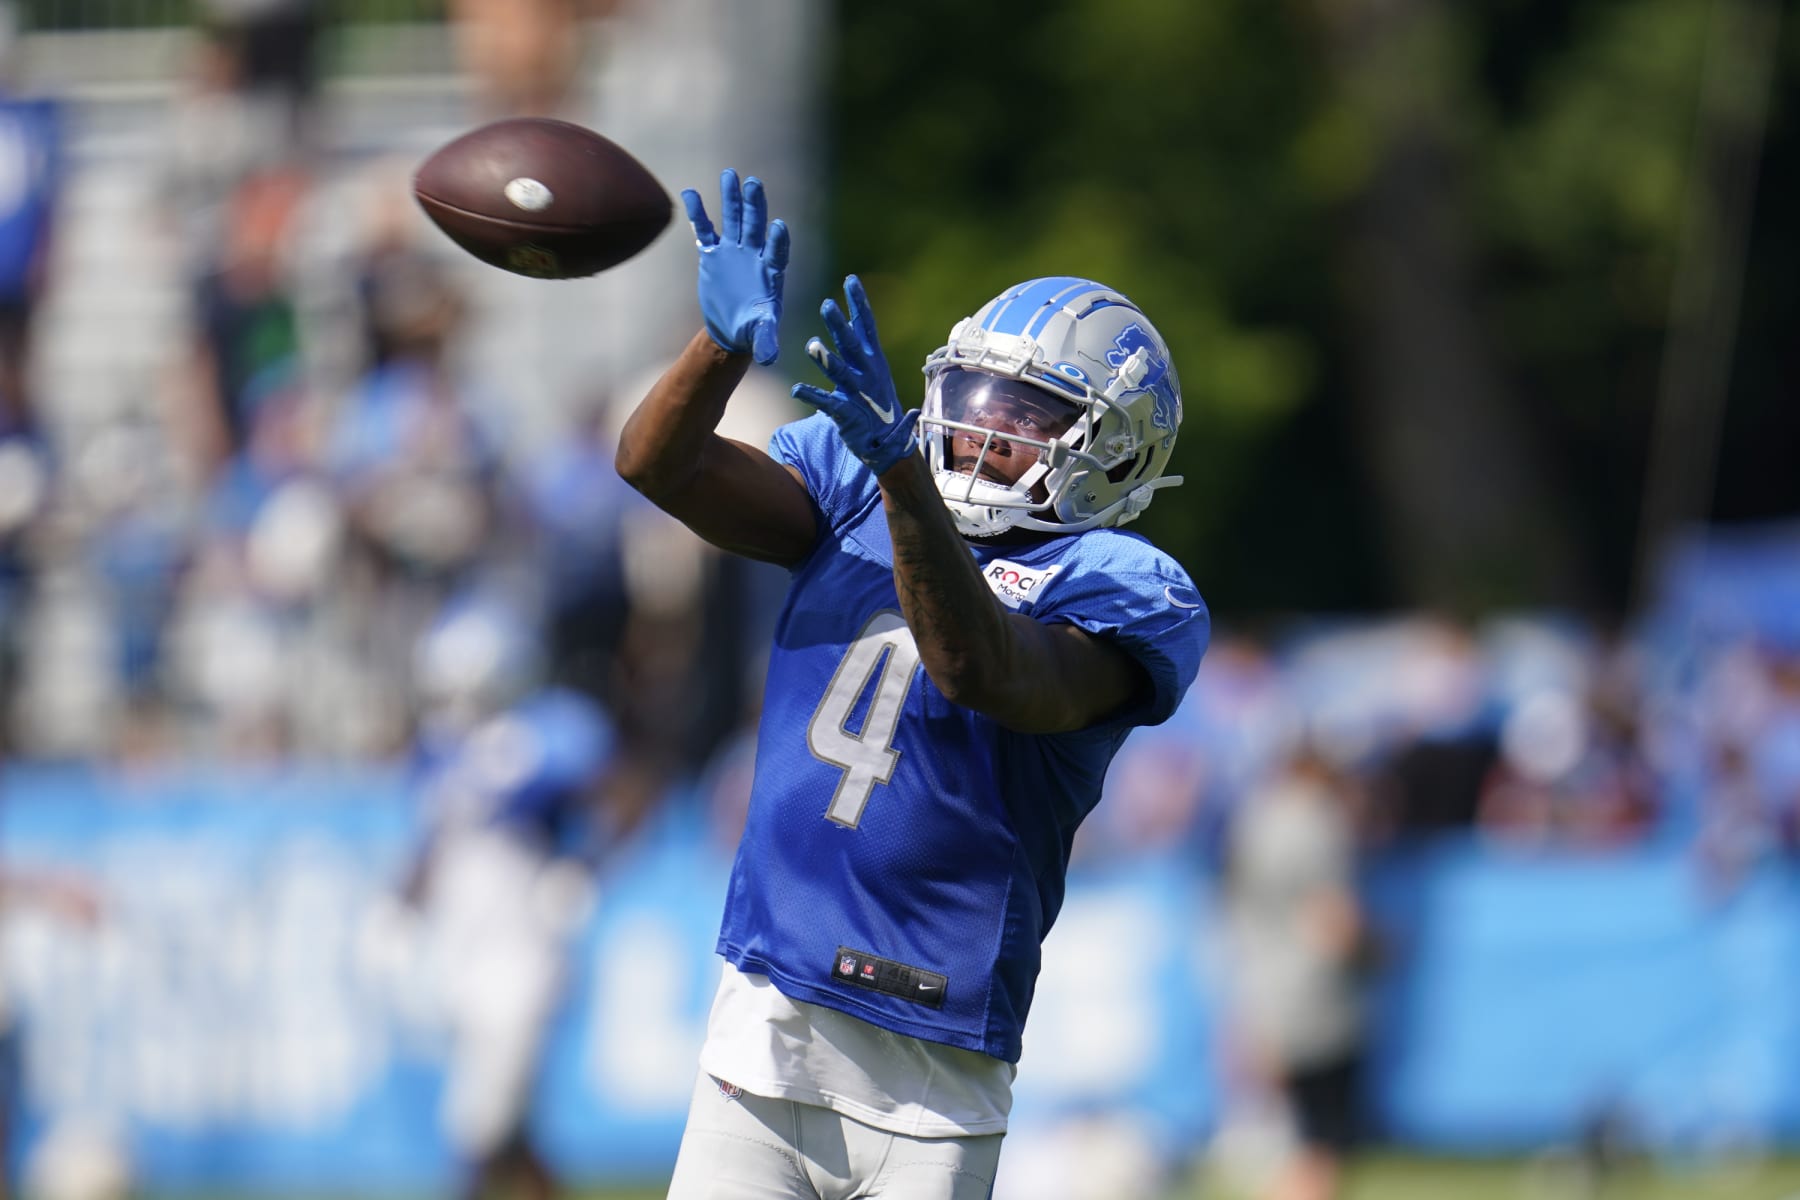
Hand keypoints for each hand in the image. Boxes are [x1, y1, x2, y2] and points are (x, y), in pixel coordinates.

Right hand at [681, 169, 789, 364]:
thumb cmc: (752, 331)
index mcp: (771, 273)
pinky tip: (691, 193)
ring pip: (733, 220)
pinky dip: (699, 213)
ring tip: (729, 175)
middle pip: (756, 226)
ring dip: (731, 199)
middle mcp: (754, 256)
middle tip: (753, 183)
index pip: (777, 253)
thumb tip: (770, 358)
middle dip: (754, 206)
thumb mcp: (760, 336)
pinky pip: (705, 230)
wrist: (733, 330)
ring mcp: (733, 252)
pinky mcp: (713, 255)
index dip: (778, 241)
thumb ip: (766, 341)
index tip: (779, 227)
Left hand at [792, 275, 919, 473]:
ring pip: (842, 373)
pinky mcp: (848, 415)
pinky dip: (812, 395)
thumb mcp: (870, 372)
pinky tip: (796, 389)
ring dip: (827, 360)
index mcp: (874, 360)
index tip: (850, 280)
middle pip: (852, 345)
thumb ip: (855, 350)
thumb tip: (844, 323)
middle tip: (827, 305)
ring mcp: (859, 394)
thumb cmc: (875, 404)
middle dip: (840, 326)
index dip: (859, 304)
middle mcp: (868, 374)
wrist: (889, 444)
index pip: (866, 326)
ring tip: (811, 345)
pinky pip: (828, 403)